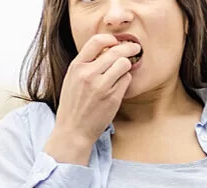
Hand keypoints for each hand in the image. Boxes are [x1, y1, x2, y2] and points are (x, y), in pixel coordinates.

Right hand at [43, 34, 140, 165]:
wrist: (73, 130)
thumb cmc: (73, 105)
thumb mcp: (72, 80)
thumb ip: (86, 64)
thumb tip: (106, 50)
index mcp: (76, 67)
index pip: (96, 41)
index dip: (110, 39)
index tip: (116, 42)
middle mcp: (88, 74)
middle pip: (115, 51)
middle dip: (129, 47)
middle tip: (135, 48)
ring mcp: (101, 86)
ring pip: (124, 64)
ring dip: (127, 65)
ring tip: (123, 70)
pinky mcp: (112, 98)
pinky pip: (126, 80)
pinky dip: (126, 80)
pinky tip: (120, 85)